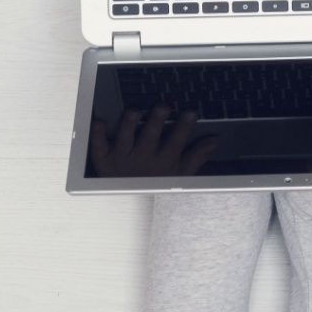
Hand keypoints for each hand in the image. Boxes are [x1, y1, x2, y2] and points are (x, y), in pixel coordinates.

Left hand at [89, 105, 216, 177]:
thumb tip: (213, 141)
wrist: (129, 206)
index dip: (183, 127)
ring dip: (128, 123)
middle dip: (157, 120)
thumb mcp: (180, 174)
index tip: (190, 112)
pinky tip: (100, 121)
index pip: (175, 142)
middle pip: (149, 137)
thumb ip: (197, 157)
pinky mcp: (104, 158)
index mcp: (162, 162)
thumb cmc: (156, 182)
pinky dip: (97, 134)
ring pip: (124, 138)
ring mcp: (122, 158)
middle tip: (164, 106)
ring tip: (135, 111)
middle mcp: (142, 159)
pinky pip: (98, 146)